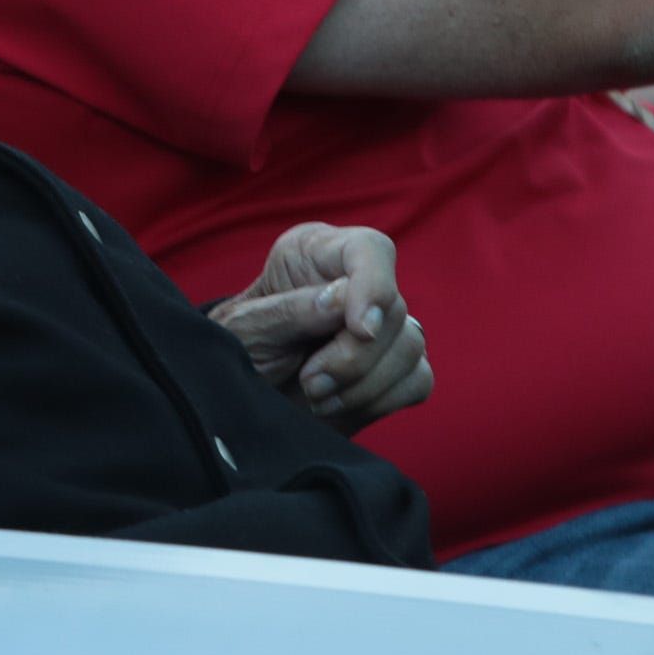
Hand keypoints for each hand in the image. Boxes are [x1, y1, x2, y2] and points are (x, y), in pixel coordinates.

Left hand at [207, 222, 432, 430]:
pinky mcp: (393, 367)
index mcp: (315, 253)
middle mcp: (354, 281)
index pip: (369, 249)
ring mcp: (380, 325)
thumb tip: (342, 299)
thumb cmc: (235, 351)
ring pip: (411, 345)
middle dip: (354, 356)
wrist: (237, 401)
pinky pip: (417, 380)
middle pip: (394, 308)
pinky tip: (338, 404)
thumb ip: (292, 310)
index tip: (357, 329)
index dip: (373, 286)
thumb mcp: (248, 327)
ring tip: (315, 395)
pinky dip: (379, 399)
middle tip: (310, 381)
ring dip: (363, 383)